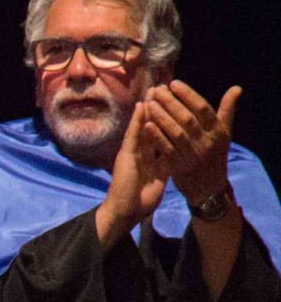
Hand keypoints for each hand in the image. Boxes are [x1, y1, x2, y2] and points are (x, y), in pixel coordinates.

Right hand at [94, 101, 170, 247]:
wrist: (126, 213)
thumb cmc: (141, 200)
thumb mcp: (159, 179)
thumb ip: (166, 164)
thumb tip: (177, 154)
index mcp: (149, 157)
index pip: (160, 133)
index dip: (167, 118)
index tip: (175, 102)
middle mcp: (139, 151)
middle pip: (151, 125)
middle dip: (158, 107)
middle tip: (164, 88)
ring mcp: (131, 152)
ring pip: (142, 125)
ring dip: (148, 107)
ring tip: (154, 90)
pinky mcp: (125, 155)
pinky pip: (133, 135)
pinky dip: (138, 120)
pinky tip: (142, 106)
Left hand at [142, 81, 240, 202]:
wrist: (208, 188)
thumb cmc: (214, 155)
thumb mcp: (223, 134)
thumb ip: (226, 111)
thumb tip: (237, 88)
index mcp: (217, 131)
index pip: (203, 108)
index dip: (188, 95)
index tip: (174, 83)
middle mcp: (207, 142)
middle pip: (187, 118)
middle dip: (171, 102)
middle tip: (157, 90)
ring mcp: (193, 154)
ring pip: (176, 132)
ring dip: (162, 117)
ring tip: (149, 103)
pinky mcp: (179, 166)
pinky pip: (166, 149)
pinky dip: (157, 137)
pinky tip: (146, 125)